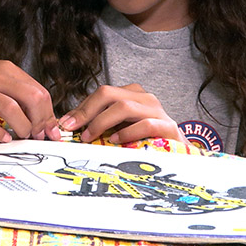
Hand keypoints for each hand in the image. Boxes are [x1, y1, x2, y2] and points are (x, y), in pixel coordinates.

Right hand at [0, 53, 60, 142]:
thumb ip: (13, 89)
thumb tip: (36, 114)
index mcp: (6, 69)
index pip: (39, 92)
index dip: (48, 114)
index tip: (48, 129)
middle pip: (32, 99)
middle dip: (41, 122)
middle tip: (37, 135)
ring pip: (12, 111)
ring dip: (23, 128)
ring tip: (21, 136)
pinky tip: (2, 138)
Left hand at [57, 83, 187, 143]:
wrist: (180, 152)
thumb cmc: (146, 139)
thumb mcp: (120, 127)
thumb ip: (100, 123)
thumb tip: (70, 125)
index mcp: (131, 94)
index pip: (101, 93)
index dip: (81, 108)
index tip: (66, 123)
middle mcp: (144, 98)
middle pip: (109, 94)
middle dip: (87, 112)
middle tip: (74, 129)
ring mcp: (157, 111)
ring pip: (124, 106)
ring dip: (102, 122)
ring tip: (91, 136)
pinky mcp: (168, 127)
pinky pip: (146, 124)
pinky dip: (128, 132)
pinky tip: (117, 140)